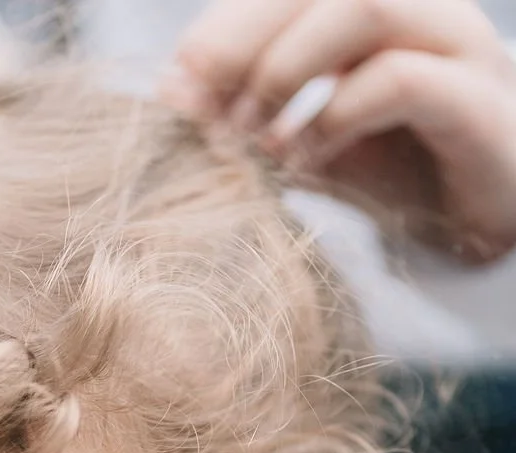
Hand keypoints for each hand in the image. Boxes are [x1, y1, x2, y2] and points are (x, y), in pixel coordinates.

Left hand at [169, 0, 515, 261]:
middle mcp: (419, 7)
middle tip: (195, 107)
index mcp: (374, 7)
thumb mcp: (310, 142)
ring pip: (366, 4)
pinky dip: (338, 115)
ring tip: (249, 132)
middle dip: (241, 38)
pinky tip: (304, 159)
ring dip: (288, 67)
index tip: (174, 86)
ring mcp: (455, 45)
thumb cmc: (398, 176)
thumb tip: (171, 102)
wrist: (483, 228)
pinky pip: (401, 78)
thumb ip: (252, 119)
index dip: (223, 25)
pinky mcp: (477, 102)